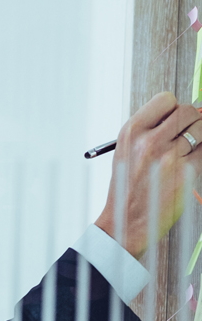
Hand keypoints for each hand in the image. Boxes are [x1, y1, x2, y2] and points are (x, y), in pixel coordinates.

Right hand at [96, 92, 201, 258]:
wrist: (127, 221)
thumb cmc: (127, 187)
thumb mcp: (126, 152)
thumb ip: (149, 130)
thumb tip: (183, 113)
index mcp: (131, 133)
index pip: (165, 99)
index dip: (173, 108)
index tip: (173, 120)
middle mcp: (149, 141)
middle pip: (187, 112)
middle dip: (191, 121)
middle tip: (185, 135)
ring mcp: (169, 157)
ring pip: (201, 130)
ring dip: (198, 139)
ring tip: (185, 152)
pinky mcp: (187, 173)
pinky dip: (200, 157)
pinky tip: (188, 166)